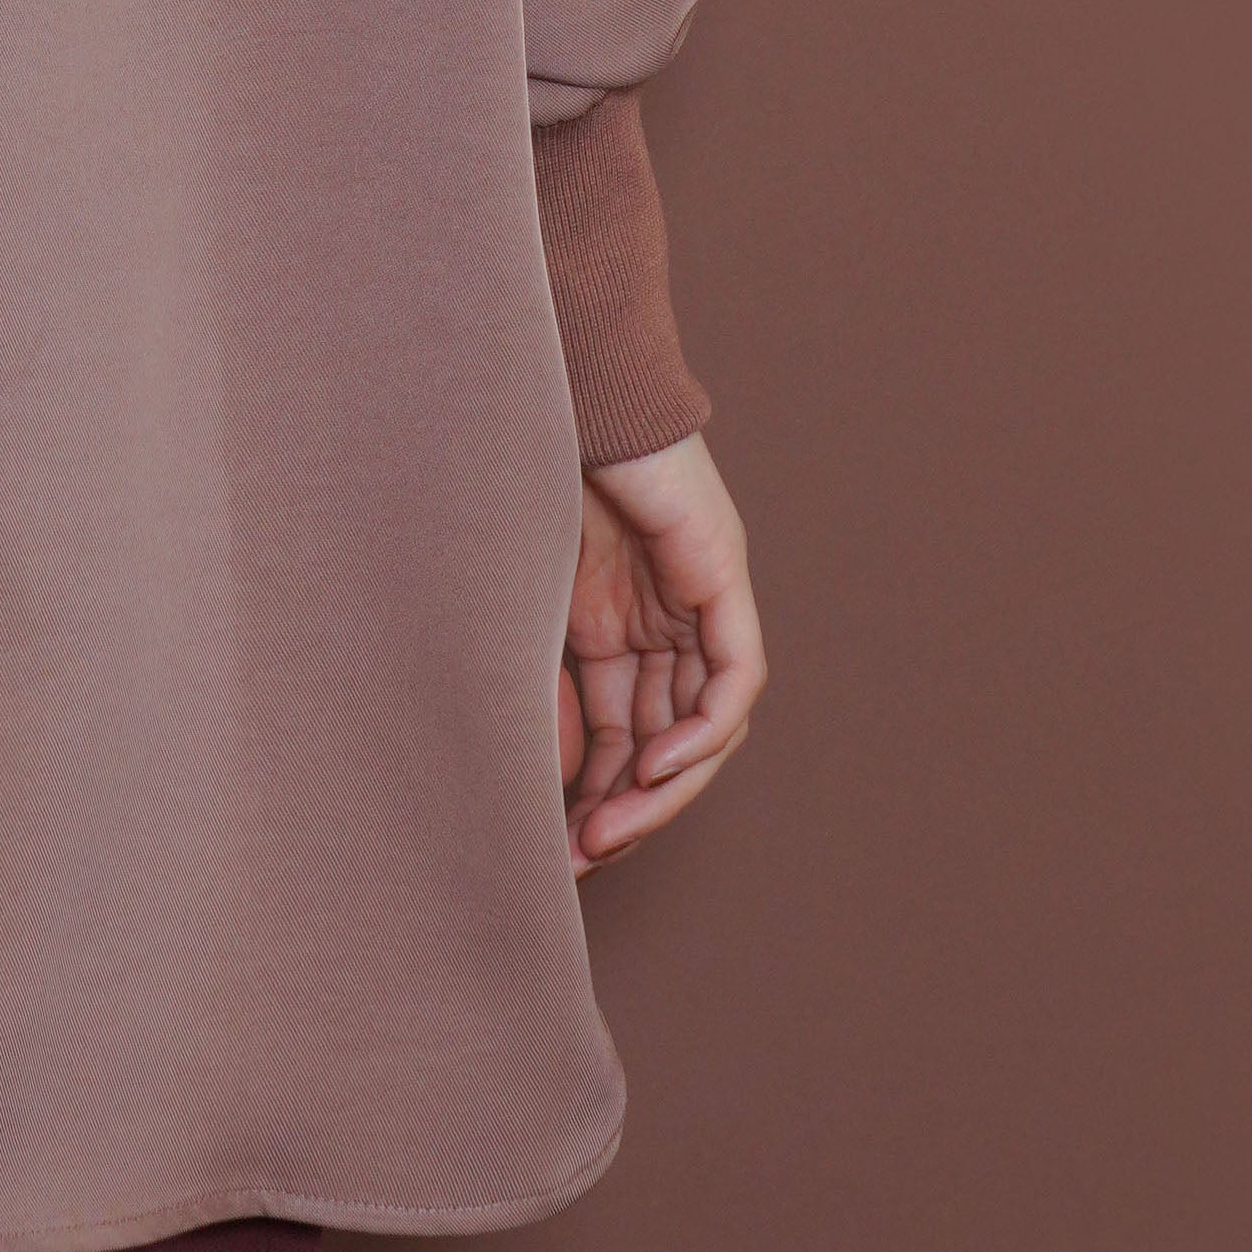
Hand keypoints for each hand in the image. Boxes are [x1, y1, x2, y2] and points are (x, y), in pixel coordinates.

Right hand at [557, 432, 764, 872]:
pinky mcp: (720, 576)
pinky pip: (734, 676)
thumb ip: (531, 684)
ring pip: (704, 722)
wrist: (552, 393)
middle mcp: (660, 622)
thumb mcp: (518, 611)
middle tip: (584, 858)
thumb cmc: (517, 480)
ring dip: (662, 786)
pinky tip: (657, 765)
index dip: (592, 796)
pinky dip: (703, 727)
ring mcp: (695, 600)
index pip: (617, 734)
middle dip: (625, 808)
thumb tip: (533, 777)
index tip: (557, 852)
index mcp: (608, 626)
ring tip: (613, 829)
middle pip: (661, 740)